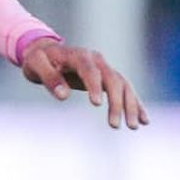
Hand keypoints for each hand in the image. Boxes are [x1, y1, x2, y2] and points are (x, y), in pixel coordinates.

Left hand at [20, 39, 148, 129]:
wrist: (46, 53)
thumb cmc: (38, 60)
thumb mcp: (35, 65)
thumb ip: (49, 78)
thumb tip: (63, 96)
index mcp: (78, 55)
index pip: (90, 70)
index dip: (94, 86)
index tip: (96, 104)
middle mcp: (96, 60)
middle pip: (113, 79)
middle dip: (116, 102)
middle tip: (116, 125)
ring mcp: (105, 67)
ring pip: (124, 86)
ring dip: (130, 106)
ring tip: (134, 127)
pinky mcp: (108, 77)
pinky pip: (126, 90)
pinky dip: (135, 104)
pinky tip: (144, 120)